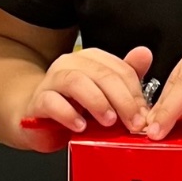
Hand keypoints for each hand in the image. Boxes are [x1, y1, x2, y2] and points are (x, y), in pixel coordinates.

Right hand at [21, 46, 153, 139]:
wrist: (36, 118)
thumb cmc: (73, 106)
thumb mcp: (103, 95)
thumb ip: (124, 76)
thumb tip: (145, 54)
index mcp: (90, 60)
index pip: (119, 69)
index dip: (135, 93)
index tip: (145, 115)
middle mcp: (70, 65)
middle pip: (101, 74)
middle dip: (122, 99)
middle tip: (133, 122)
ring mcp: (52, 81)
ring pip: (76, 82)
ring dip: (97, 102)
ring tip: (109, 121)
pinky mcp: (38, 101)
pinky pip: (52, 102)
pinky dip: (68, 114)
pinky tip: (80, 126)